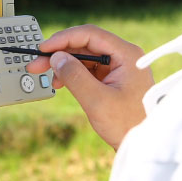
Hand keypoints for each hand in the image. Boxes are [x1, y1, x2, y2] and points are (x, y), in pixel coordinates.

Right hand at [26, 25, 152, 150]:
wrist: (144, 145)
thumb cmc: (128, 125)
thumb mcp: (97, 100)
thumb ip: (75, 76)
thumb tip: (56, 57)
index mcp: (127, 55)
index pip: (90, 35)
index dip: (63, 39)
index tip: (43, 48)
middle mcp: (124, 56)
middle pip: (85, 45)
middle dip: (60, 53)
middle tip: (37, 64)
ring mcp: (119, 67)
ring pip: (85, 57)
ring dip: (64, 64)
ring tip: (48, 77)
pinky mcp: (113, 79)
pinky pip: (88, 69)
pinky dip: (72, 74)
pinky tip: (61, 83)